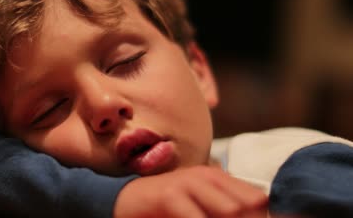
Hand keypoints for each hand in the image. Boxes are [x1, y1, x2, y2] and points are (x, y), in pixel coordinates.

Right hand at [114, 166, 266, 217]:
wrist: (130, 199)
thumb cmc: (169, 205)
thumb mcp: (201, 204)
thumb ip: (223, 207)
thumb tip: (257, 215)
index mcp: (219, 178)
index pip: (257, 199)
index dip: (259, 216)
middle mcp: (208, 176)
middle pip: (246, 206)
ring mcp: (189, 183)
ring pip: (230, 211)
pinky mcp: (171, 195)